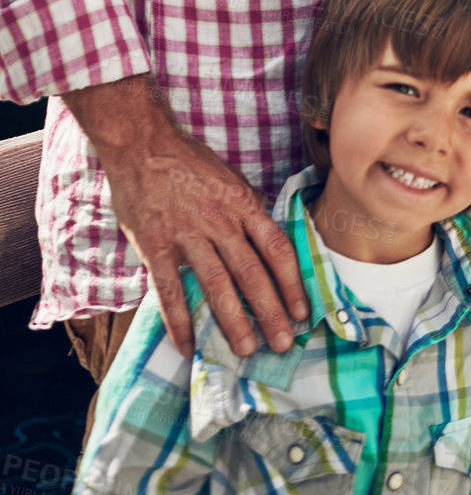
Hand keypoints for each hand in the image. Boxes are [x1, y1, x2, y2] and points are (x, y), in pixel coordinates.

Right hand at [64, 77, 307, 359]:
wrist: (144, 144)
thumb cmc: (190, 163)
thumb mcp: (230, 180)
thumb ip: (247, 211)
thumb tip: (268, 244)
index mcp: (243, 204)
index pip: (276, 249)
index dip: (292, 283)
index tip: (302, 312)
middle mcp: (220, 221)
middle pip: (252, 273)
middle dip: (271, 312)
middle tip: (283, 344)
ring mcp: (187, 234)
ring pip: (217, 285)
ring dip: (234, 321)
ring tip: (247, 350)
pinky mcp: (155, 245)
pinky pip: (169, 290)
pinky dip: (179, 321)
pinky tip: (187, 345)